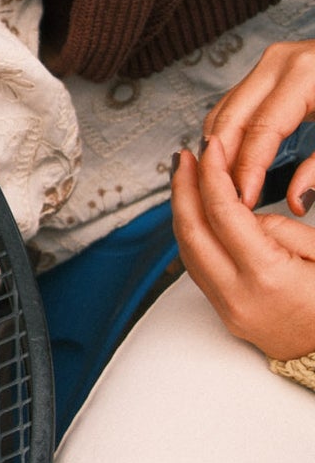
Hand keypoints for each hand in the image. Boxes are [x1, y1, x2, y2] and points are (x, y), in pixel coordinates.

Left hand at [172, 141, 314, 360]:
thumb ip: (281, 229)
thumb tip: (243, 213)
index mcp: (267, 275)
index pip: (223, 213)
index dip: (211, 174)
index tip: (209, 149)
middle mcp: (238, 293)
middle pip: (191, 229)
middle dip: (183, 187)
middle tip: (186, 157)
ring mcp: (227, 307)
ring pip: (186, 248)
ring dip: (182, 209)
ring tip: (188, 179)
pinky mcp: (224, 313)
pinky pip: (194, 267)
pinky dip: (191, 234)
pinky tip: (196, 215)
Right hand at [202, 39, 314, 209]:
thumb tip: (295, 202)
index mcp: (304, 74)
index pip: (261, 129)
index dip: (249, 168)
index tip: (244, 200)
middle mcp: (278, 63)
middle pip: (230, 118)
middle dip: (222, 161)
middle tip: (226, 198)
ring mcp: (268, 64)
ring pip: (224, 112)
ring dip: (219, 151)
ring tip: (226, 185)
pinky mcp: (265, 72)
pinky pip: (233, 106)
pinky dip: (227, 136)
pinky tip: (232, 162)